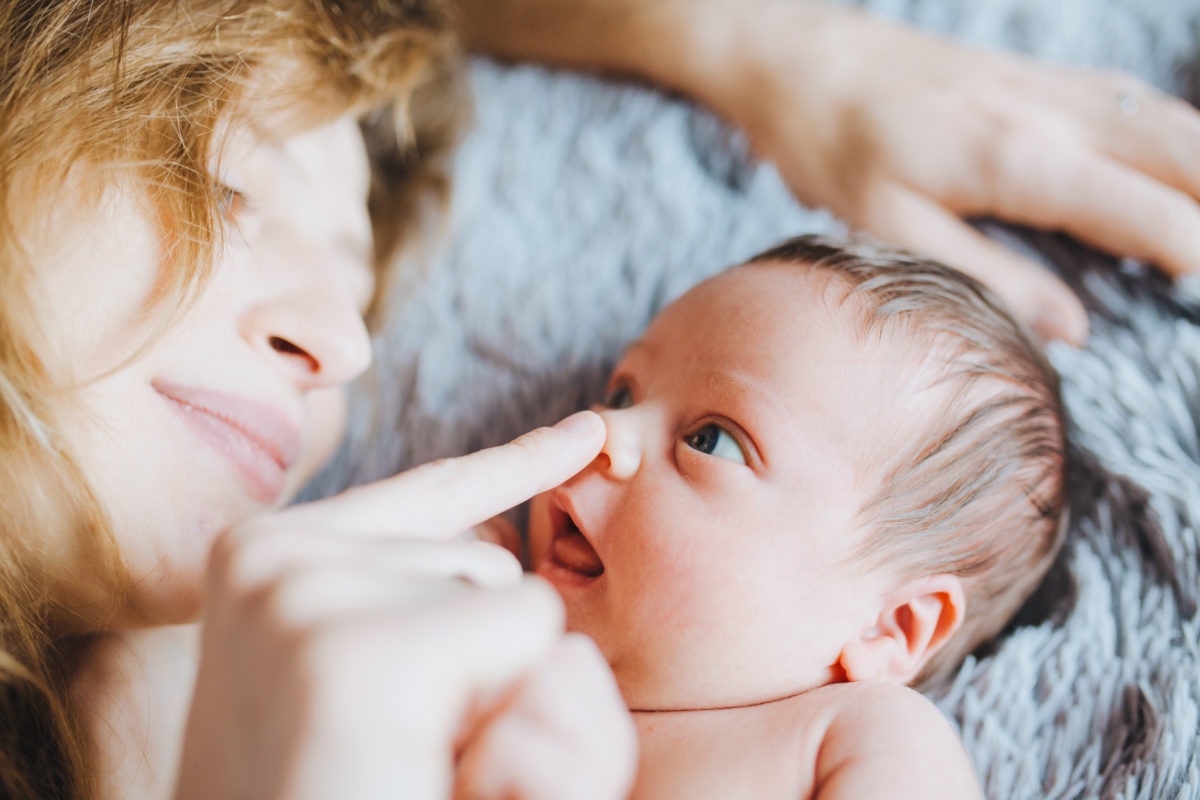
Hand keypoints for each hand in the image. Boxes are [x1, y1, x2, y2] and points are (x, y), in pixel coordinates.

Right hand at [175, 412, 606, 799]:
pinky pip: (524, 634)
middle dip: (484, 661)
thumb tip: (522, 538)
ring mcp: (298, 592)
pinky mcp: (352, 651)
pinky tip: (412, 762)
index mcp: (262, 557)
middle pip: (481, 558)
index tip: (593, 429)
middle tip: (404, 750)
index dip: (517, 464)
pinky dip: (509, 712)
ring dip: (487, 695)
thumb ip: (423, 596)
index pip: (425, 496)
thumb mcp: (368, 676)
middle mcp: (264, 553)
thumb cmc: (343, 786)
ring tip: (401, 761)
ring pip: (507, 596)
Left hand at [721, 5, 1199, 342]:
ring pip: (1172, 123)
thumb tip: (1074, 330)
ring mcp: (1052, 87)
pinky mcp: (1040, 77)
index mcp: (1018, 159)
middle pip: (1184, 158)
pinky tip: (1181, 166)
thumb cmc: (834, 147)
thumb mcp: (890, 230)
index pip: (1148, 213)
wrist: (804, 60)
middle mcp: (1053, 114)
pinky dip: (1177, 138)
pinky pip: (1136, 104)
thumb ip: (989, 279)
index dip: (1196, 257)